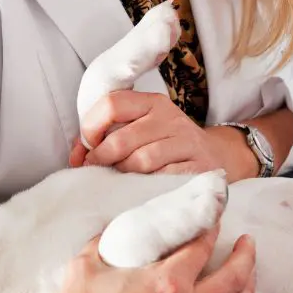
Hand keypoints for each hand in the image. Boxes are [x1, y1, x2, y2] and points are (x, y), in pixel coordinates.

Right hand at [0, 227, 256, 292]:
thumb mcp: (87, 264)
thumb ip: (112, 238)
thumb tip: (127, 224)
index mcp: (165, 282)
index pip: (202, 245)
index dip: (212, 225)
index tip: (215, 214)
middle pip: (234, 276)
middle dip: (245, 254)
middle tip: (247, 241)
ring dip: (249, 286)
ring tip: (249, 272)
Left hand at [69, 91, 259, 181]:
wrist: (217, 157)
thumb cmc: (166, 146)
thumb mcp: (141, 129)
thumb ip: (107, 135)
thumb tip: (76, 154)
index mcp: (152, 103)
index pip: (111, 103)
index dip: (90, 127)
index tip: (87, 147)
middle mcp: (170, 118)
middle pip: (121, 139)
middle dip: (101, 159)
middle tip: (96, 171)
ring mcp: (186, 142)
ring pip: (140, 161)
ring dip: (123, 175)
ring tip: (120, 180)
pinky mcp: (198, 167)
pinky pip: (162, 178)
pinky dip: (146, 186)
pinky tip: (142, 189)